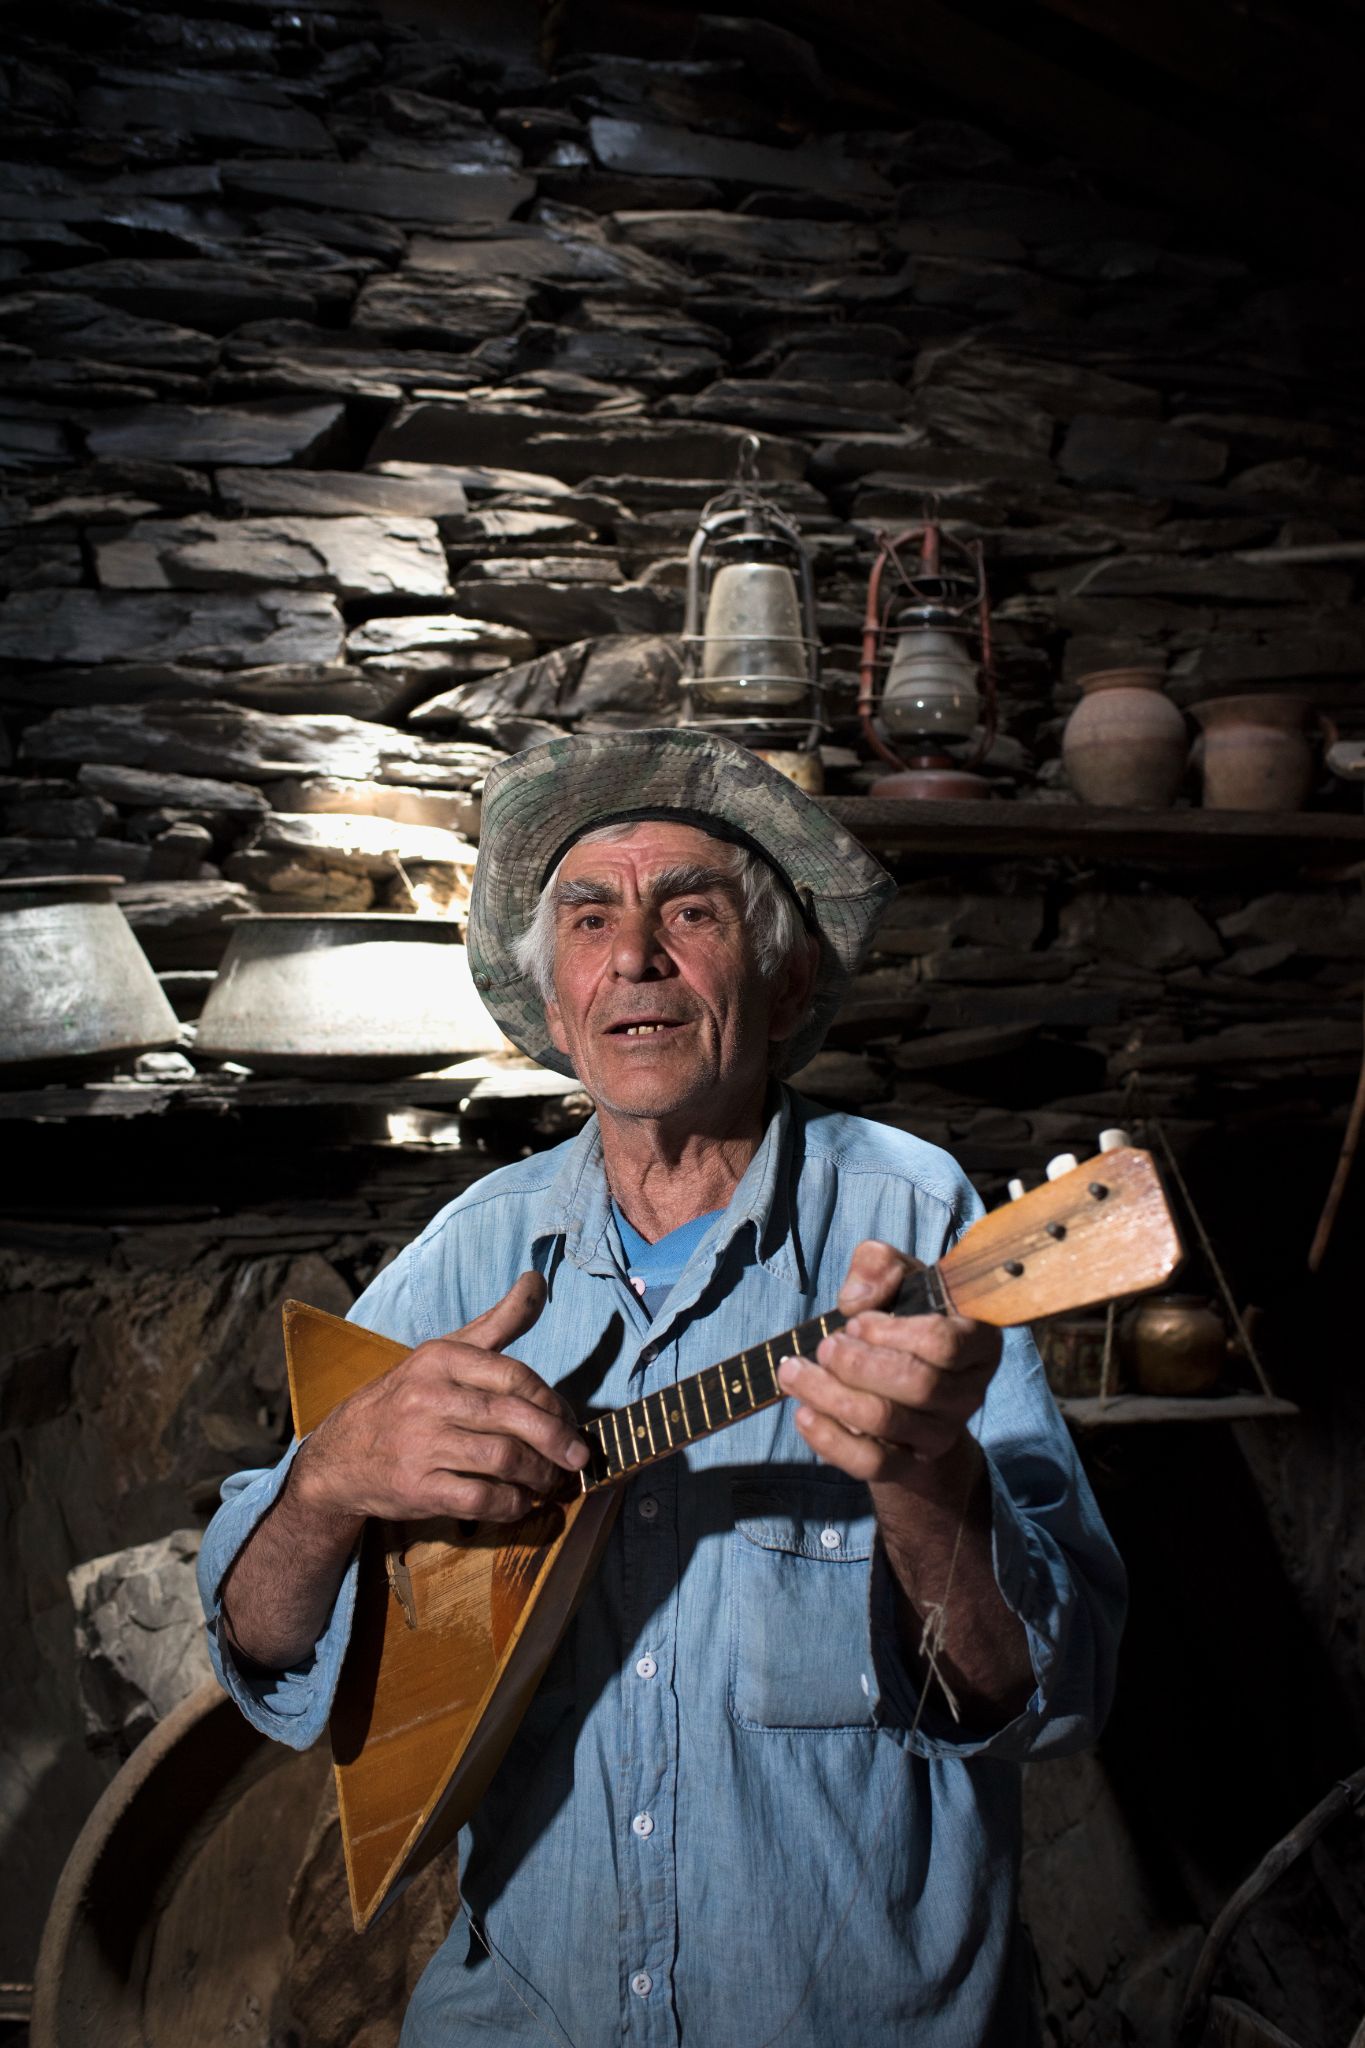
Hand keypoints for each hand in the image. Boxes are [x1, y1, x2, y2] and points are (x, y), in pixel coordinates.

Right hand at [295, 1272, 587, 1525]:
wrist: (339, 1456)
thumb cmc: (407, 1398)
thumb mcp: (446, 1352)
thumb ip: (498, 1321)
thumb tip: (536, 1280)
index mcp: (441, 1358)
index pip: (514, 1375)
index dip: (552, 1402)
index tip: (569, 1420)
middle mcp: (429, 1397)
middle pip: (512, 1417)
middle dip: (556, 1439)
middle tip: (577, 1457)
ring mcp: (421, 1444)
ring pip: (502, 1459)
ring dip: (538, 1475)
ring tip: (551, 1481)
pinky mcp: (417, 1488)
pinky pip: (479, 1498)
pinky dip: (510, 1504)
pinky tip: (519, 1502)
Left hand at [777, 1240, 1001, 1485]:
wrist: (904, 1384)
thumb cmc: (902, 1319)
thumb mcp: (896, 1278)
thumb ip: (878, 1265)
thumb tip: (856, 1302)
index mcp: (978, 1341)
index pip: (945, 1342)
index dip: (892, 1332)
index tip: (857, 1322)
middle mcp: (969, 1392)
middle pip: (917, 1385)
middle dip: (857, 1363)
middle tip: (825, 1346)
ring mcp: (941, 1434)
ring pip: (887, 1422)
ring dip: (831, 1394)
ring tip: (796, 1372)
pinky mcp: (908, 1465)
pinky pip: (871, 1464)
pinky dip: (830, 1439)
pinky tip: (803, 1413)